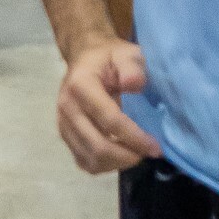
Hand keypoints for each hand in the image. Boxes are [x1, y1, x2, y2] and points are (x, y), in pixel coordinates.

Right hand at [56, 40, 162, 173]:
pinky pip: (83, 161)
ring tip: (135, 154)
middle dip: (127, 156)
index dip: (134, 137)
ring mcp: (63, 124)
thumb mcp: (126, 53)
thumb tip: (134, 84)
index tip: (156, 147)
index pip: (109, 120)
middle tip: (148, 153)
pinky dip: (104, 165)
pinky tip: (119, 155)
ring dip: (116, 163)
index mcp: (81, 85)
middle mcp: (68, 107)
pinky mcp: (64, 135)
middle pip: (97, 145)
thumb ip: (131, 67)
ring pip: (90, 159)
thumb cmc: (109, 57)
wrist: (84, 58)